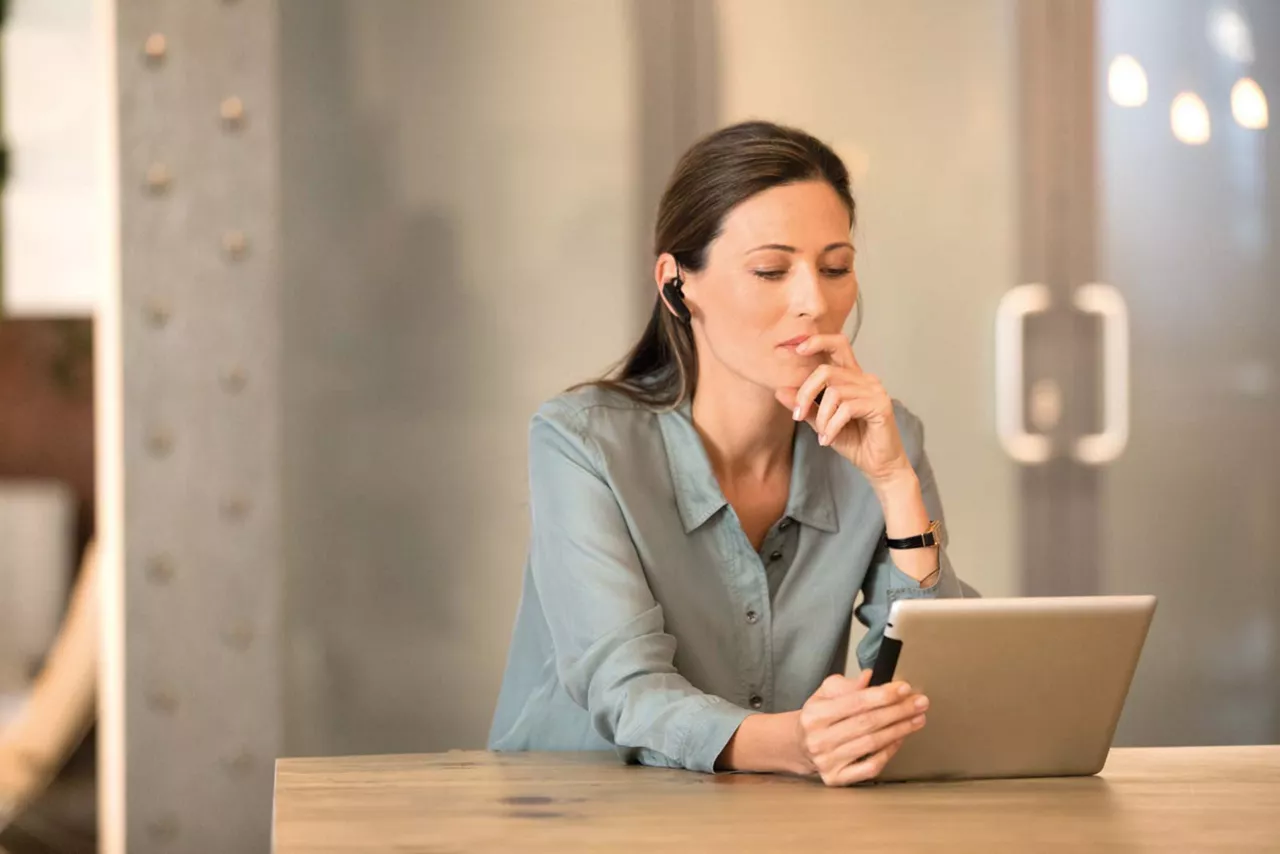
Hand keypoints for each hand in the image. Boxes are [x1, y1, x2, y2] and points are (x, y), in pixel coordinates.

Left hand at [775, 334, 911, 486]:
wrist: (879, 466)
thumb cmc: (854, 441)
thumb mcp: (822, 422)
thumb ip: (805, 405)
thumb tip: (779, 390)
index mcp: (852, 377)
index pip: (838, 345)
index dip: (818, 341)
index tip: (797, 350)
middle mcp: (865, 379)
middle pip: (827, 371)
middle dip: (806, 393)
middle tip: (797, 415)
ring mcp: (875, 390)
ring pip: (835, 392)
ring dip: (821, 417)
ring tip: (822, 435)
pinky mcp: (881, 405)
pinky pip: (847, 408)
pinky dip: (832, 426)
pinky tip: (827, 440)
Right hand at [795, 670, 928, 786]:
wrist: (798, 745)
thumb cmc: (817, 717)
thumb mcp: (824, 694)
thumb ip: (847, 685)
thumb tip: (870, 677)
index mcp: (815, 715)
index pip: (855, 702)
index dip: (883, 695)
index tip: (905, 688)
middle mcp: (819, 740)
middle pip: (867, 723)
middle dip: (898, 711)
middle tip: (920, 703)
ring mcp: (827, 761)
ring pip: (872, 744)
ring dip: (900, 730)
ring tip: (917, 718)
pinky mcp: (836, 778)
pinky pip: (870, 766)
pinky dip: (889, 752)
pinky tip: (900, 739)